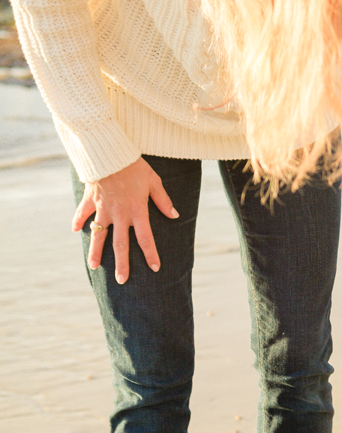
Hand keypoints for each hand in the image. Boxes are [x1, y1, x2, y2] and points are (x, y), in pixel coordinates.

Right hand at [72, 157, 177, 283]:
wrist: (109, 152)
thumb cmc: (134, 166)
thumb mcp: (154, 181)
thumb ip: (163, 200)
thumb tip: (174, 215)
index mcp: (137, 211)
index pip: (145, 238)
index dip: (150, 254)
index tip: (155, 268)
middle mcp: (119, 214)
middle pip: (120, 244)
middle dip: (122, 264)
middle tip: (122, 280)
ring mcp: (102, 208)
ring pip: (98, 235)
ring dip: (95, 252)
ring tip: (93, 267)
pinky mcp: (90, 200)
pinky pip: (82, 213)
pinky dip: (78, 221)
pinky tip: (75, 230)